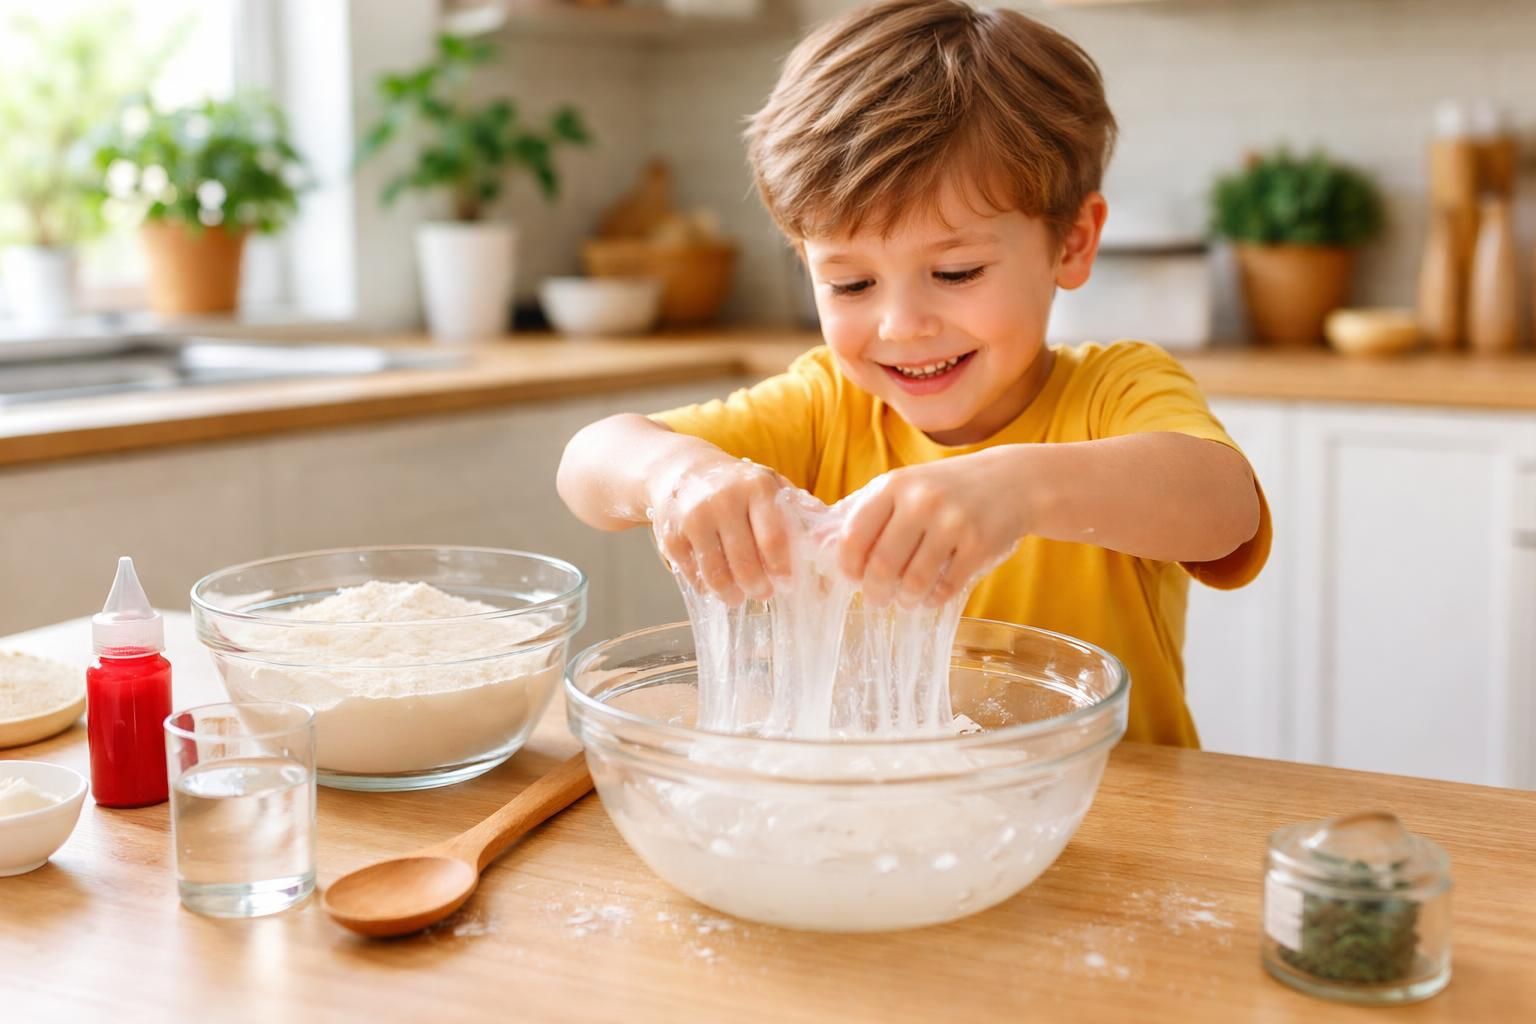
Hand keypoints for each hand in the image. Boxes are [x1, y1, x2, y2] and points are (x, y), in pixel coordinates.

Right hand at [647, 453, 792, 605]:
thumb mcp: (768, 483)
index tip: (788, 585)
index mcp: (756, 488)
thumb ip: (798, 507)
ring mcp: (694, 517)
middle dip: (758, 586)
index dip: (782, 568)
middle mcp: (724, 500)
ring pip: (716, 572)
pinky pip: (692, 572)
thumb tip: (831, 537)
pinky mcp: (671, 534)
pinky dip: (704, 586)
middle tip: (764, 594)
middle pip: (745, 561)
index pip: (773, 538)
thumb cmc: (736, 485)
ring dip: (730, 593)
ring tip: (738, 597)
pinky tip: (714, 586)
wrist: (682, 469)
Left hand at [834, 451, 1030, 607]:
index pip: (855, 535)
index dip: (848, 565)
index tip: (852, 578)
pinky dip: (933, 599)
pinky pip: (946, 586)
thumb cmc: (944, 489)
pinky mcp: (979, 545)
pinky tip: (930, 598)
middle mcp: (922, 501)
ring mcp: (953, 522)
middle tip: (877, 599)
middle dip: (875, 591)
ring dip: (905, 599)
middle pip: (882, 564)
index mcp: (894, 486)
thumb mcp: (903, 487)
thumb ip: (864, 512)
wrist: (1012, 481)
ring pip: (914, 580)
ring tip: (904, 600)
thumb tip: (820, 546)